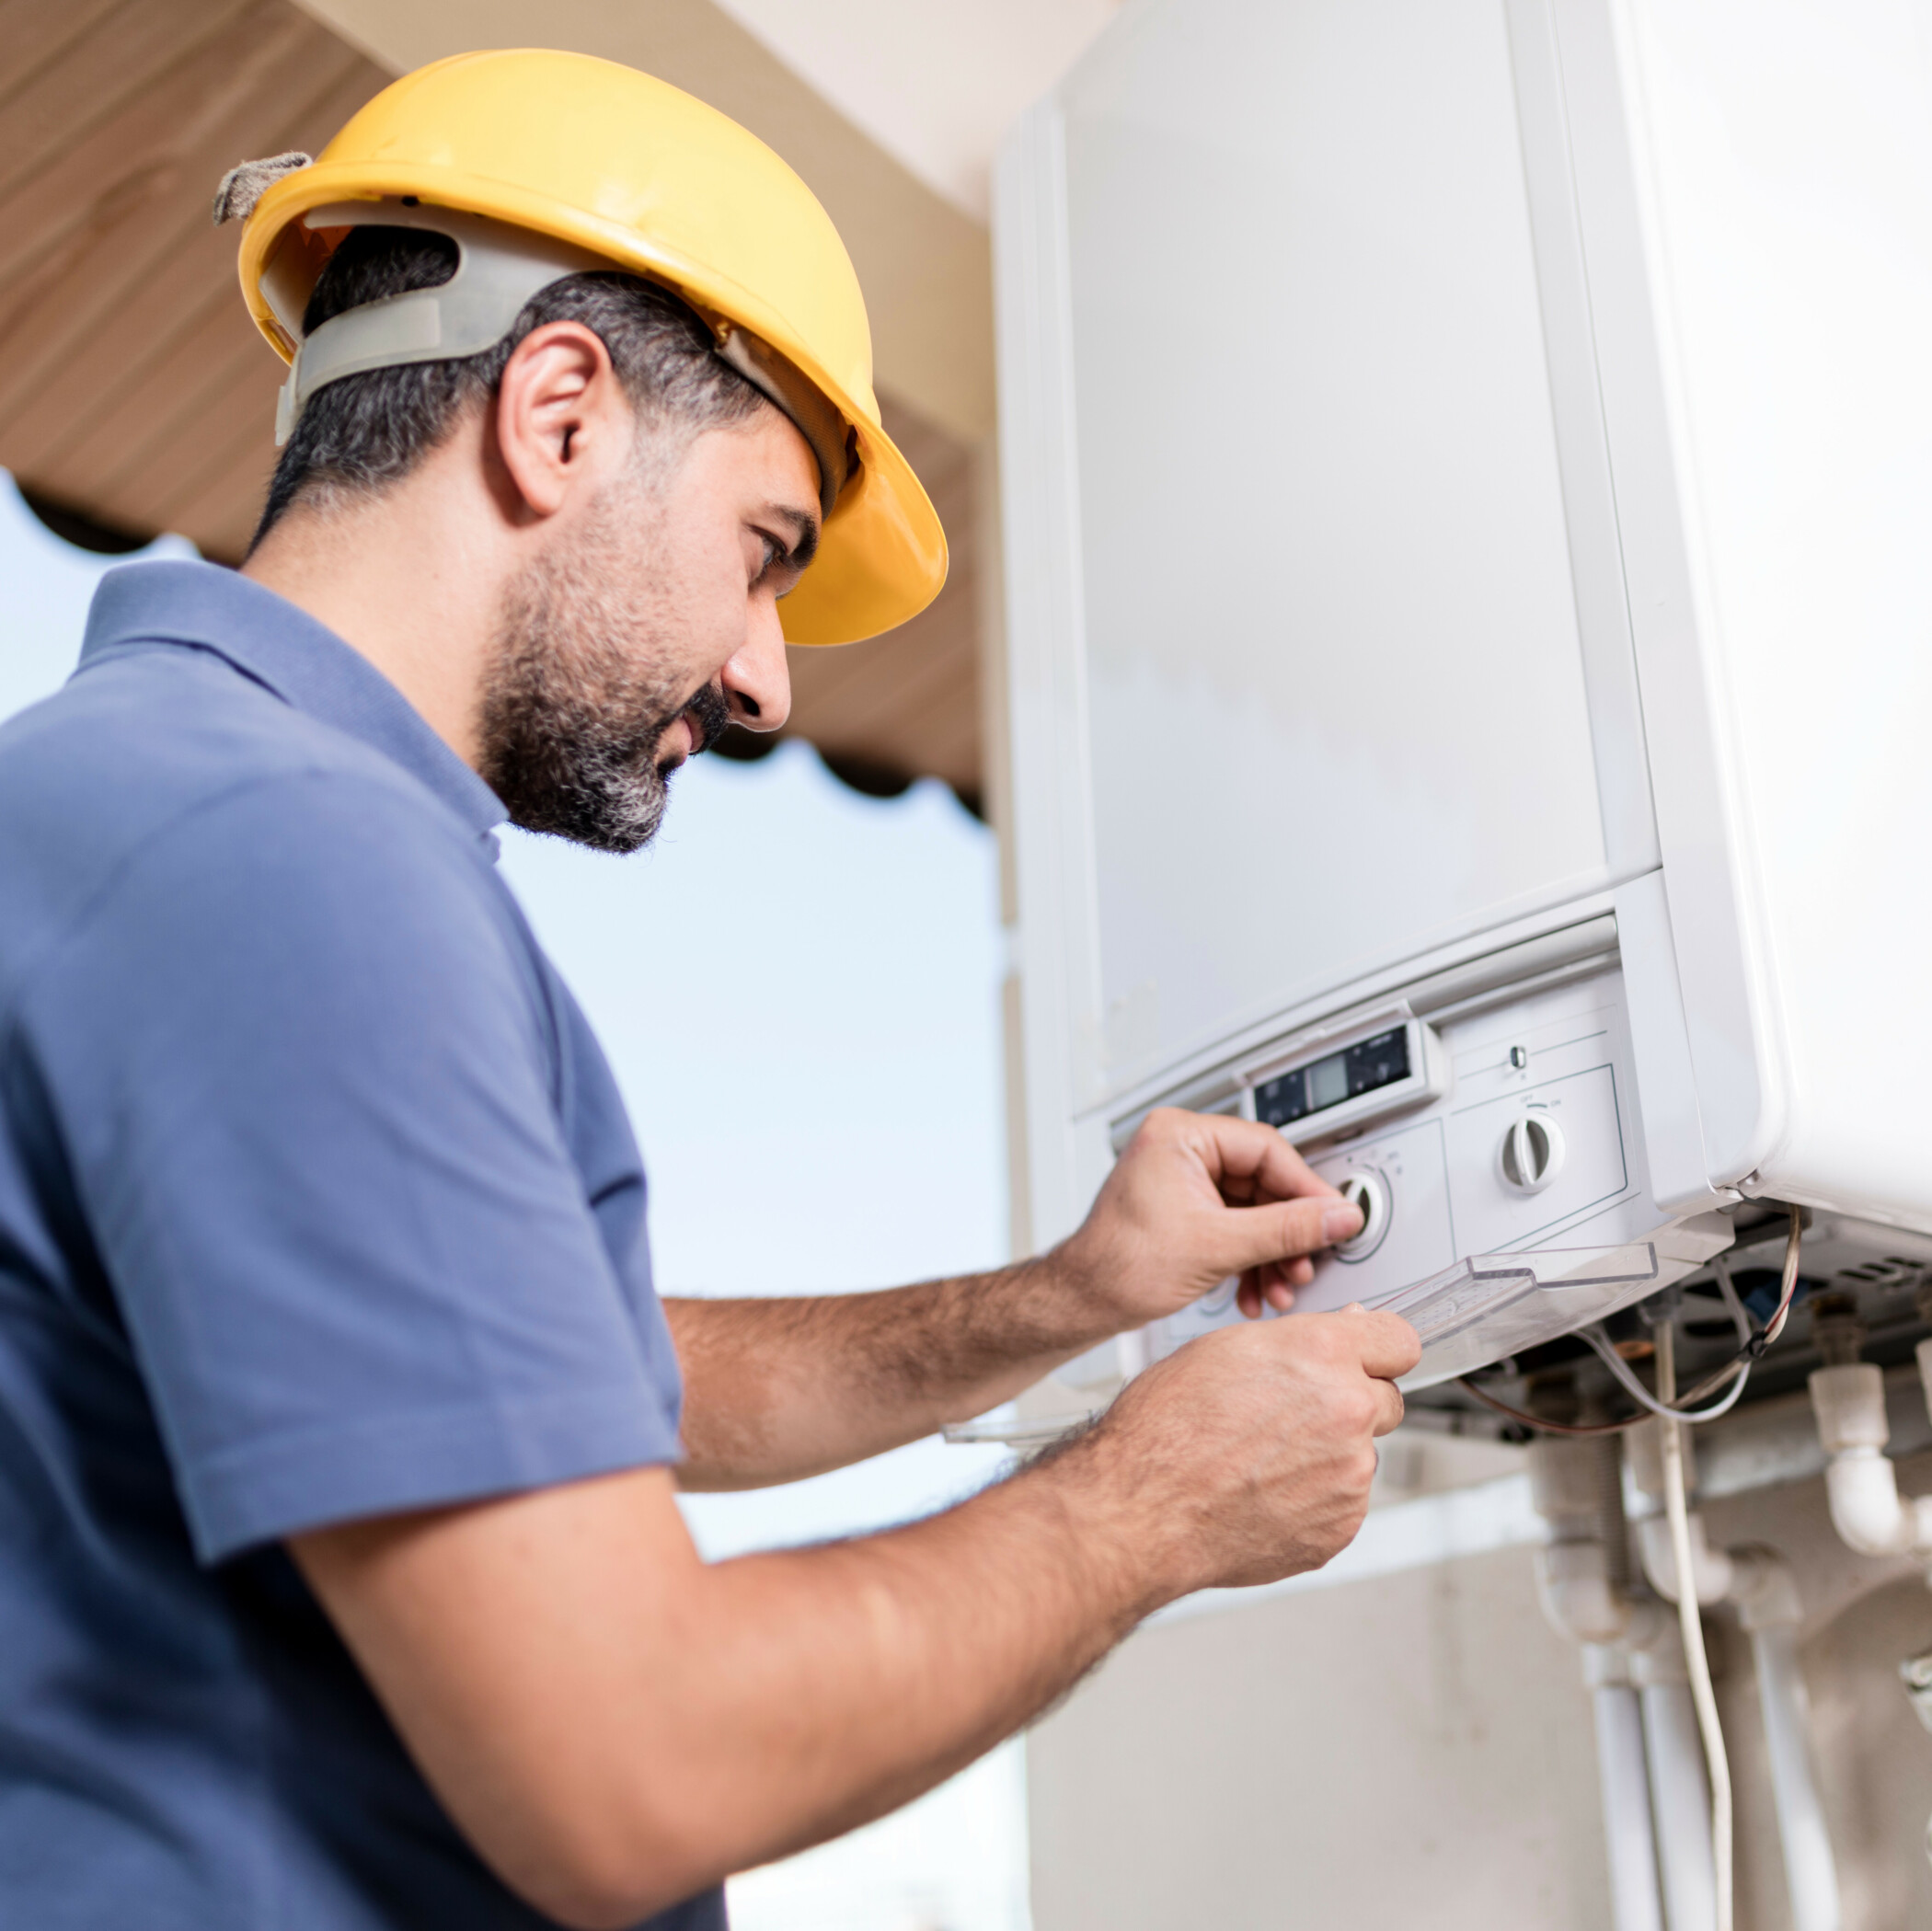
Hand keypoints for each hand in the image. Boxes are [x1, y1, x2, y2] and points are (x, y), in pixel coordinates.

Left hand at [1052, 1108, 1365, 1331]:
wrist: (1080, 1303)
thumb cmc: (1119, 1265)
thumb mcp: (1218, 1246)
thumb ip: (1287, 1229)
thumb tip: (1338, 1216)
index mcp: (1180, 1135)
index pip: (1267, 1150)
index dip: (1306, 1190)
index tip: (1335, 1218)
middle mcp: (1180, 1149)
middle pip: (1263, 1183)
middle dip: (1287, 1233)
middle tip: (1307, 1261)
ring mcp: (1182, 1179)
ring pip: (1253, 1210)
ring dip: (1273, 1253)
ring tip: (1282, 1287)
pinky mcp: (1184, 1210)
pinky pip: (1234, 1226)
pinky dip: (1251, 1259)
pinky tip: (1257, 1291)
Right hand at [1079, 1306, 1421, 1595]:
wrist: (1143, 1508)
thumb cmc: (1166, 1427)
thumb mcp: (1224, 1349)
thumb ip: (1299, 1341)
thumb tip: (1344, 1333)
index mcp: (1322, 1355)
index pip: (1400, 1341)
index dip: (1380, 1349)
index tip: (1372, 1358)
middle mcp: (1348, 1411)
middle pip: (1387, 1401)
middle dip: (1352, 1403)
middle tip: (1293, 1416)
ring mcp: (1350, 1475)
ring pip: (1359, 1455)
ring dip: (1328, 1456)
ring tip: (1261, 1461)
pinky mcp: (1341, 1526)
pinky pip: (1342, 1502)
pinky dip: (1313, 1499)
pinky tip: (1264, 1492)